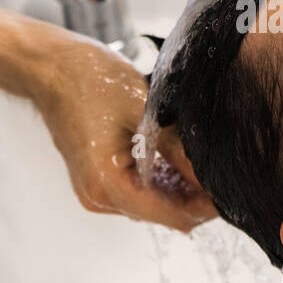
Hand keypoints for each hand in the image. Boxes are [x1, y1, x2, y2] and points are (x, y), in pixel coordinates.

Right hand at [26, 28, 217, 232]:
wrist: (51, 67)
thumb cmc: (89, 81)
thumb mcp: (147, 112)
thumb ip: (181, 152)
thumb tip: (211, 177)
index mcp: (108, 184)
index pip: (171, 215)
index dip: (205, 206)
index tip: (231, 190)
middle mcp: (98, 197)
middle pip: (161, 214)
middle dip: (193, 199)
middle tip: (223, 173)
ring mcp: (94, 192)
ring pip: (150, 205)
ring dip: (177, 190)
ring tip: (199, 162)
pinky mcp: (94, 181)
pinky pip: (135, 192)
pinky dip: (158, 182)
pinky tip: (175, 160)